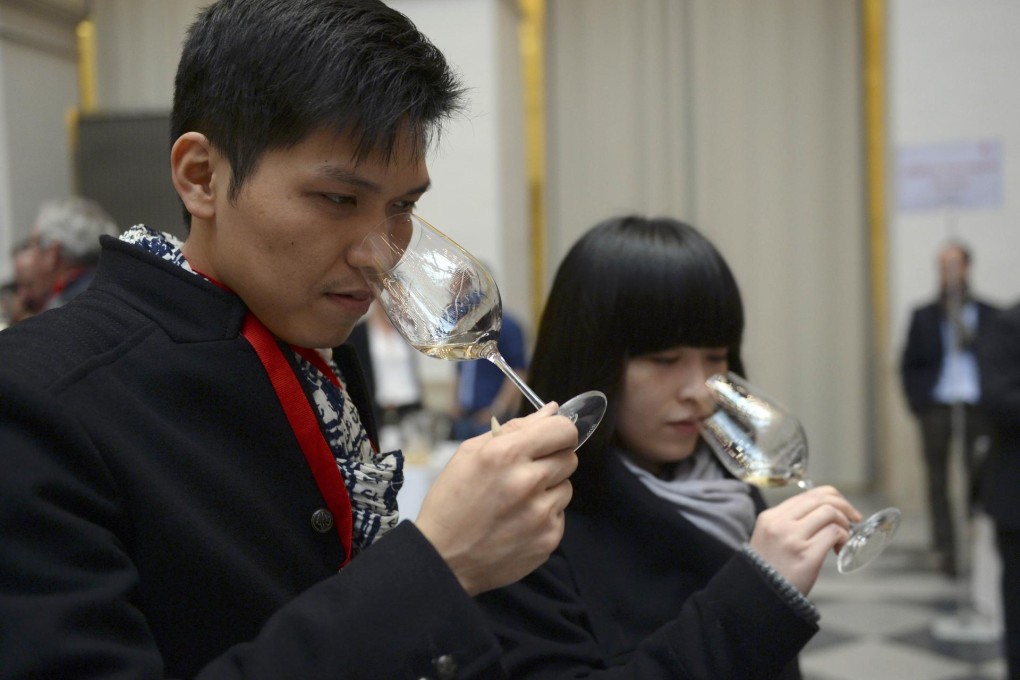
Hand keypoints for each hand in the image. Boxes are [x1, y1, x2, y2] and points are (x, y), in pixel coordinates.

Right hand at [415, 403, 577, 595]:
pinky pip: (560, 515)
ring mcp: (541, 514)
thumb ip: (515, 428)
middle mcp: (528, 482)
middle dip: (552, 459)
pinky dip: (544, 515)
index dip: (559, 431)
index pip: (563, 429)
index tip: (551, 437)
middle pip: (569, 457)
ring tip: (516, 500)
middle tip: (526, 472)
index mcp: (506, 455)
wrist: (443, 559)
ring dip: (548, 489)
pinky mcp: (549, 538)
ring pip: (566, 487)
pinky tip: (517, 521)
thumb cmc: (451, 503)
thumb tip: (551, 410)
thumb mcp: (470, 453)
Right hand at [748, 486, 860, 594]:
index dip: (830, 497)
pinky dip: (844, 538)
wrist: (762, 597)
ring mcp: (793, 538)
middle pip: (820, 499)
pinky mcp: (807, 555)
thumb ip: (789, 523)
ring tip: (844, 538)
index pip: (807, 495)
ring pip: (829, 512)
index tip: (842, 507)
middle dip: (843, 506)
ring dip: (844, 523)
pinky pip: (834, 533)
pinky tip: (840, 549)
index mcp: (770, 517)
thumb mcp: (770, 538)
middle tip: (853, 518)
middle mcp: (780, 523)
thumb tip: (823, 513)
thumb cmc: (770, 570)